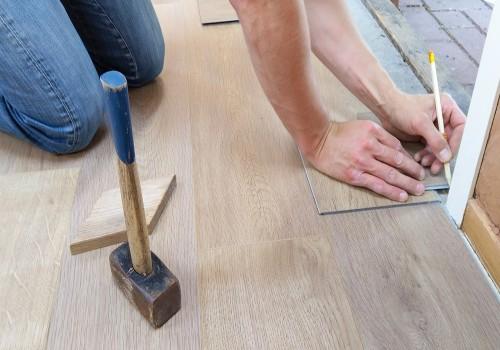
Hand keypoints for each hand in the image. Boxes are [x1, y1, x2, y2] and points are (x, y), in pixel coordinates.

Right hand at [305, 120, 425, 201]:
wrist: (318, 140)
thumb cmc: (340, 133)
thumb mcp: (362, 126)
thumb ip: (380, 136)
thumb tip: (398, 151)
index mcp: (373, 133)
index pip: (397, 147)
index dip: (409, 158)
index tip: (416, 165)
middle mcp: (369, 147)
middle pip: (397, 161)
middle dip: (413, 171)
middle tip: (423, 179)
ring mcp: (361, 163)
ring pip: (390, 175)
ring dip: (407, 183)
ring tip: (418, 190)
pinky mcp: (354, 175)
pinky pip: (376, 185)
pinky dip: (391, 191)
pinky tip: (401, 195)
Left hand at [382, 92, 465, 173]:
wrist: (385, 109)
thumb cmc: (402, 108)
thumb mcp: (421, 123)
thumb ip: (435, 140)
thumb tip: (446, 156)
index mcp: (447, 107)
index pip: (461, 127)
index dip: (456, 142)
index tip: (449, 155)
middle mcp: (443, 117)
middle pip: (451, 139)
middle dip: (443, 153)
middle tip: (436, 166)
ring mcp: (434, 127)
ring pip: (440, 146)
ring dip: (434, 156)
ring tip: (424, 163)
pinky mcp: (425, 134)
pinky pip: (430, 148)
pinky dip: (426, 155)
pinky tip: (419, 159)